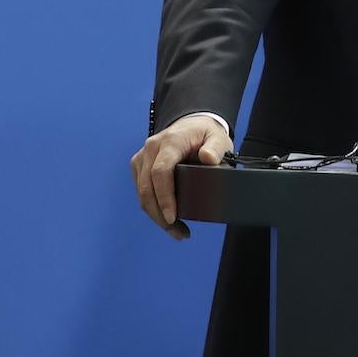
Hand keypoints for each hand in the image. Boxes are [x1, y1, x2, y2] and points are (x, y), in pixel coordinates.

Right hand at [130, 113, 231, 239]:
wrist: (191, 125)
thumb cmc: (206, 134)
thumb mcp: (218, 137)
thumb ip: (216, 147)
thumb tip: (208, 158)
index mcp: (170, 141)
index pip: (160, 172)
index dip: (164, 197)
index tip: (173, 217)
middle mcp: (151, 149)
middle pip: (147, 187)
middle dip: (160, 214)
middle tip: (178, 232)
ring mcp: (142, 158)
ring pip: (142, 193)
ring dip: (156, 215)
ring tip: (176, 231)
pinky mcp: (139, 167)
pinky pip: (142, 191)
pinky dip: (153, 208)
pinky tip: (167, 220)